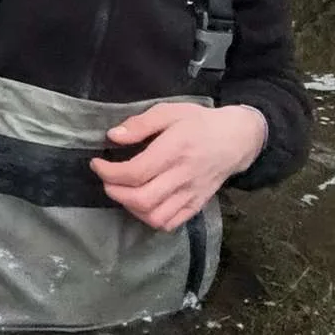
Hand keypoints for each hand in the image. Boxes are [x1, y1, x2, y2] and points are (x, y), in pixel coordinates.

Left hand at [89, 102, 266, 232]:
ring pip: (155, 216)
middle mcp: (184, 175)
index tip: (97, 164)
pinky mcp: (197, 205)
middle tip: (107, 180)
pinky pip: (170, 223)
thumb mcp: (170, 111)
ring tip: (123, 192)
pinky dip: (150, 219)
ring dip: (131, 208)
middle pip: (142, 199)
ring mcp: (192, 194)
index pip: (136, 172)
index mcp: (175, 149)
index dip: (109, 172)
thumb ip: (140, 124)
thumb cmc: (200, 122)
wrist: (237, 139)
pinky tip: (143, 204)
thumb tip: (113, 137)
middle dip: (115, 192)